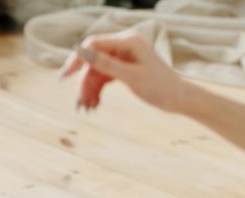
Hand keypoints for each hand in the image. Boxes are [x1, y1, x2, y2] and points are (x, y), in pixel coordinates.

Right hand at [58, 31, 190, 113]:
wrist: (179, 99)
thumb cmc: (160, 87)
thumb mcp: (131, 77)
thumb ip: (106, 64)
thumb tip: (81, 52)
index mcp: (128, 41)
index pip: (93, 44)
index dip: (77, 60)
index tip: (65, 77)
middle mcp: (125, 46)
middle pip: (94, 60)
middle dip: (85, 82)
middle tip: (79, 104)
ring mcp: (125, 57)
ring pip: (98, 71)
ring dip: (90, 89)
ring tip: (87, 109)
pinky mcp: (125, 69)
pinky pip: (105, 77)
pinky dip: (99, 90)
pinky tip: (95, 104)